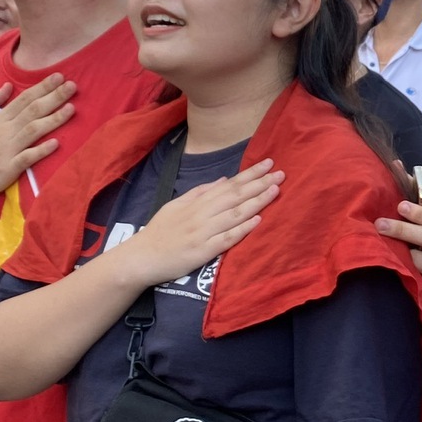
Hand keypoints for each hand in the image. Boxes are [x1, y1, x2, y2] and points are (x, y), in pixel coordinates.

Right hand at [0, 75, 76, 207]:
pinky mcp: (7, 168)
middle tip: (73, 85)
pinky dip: (41, 150)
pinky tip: (56, 143)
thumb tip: (8, 86)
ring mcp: (6, 150)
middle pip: (32, 111)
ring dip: (53, 119)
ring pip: (33, 130)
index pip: (23, 99)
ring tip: (72, 108)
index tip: (59, 76)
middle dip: (53, 97)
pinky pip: (26, 158)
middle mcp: (3, 131)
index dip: (42, 87)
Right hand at [108, 159, 281, 288]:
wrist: (140, 258)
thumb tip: (223, 179)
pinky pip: (226, 239)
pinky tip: (257, 220)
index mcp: (196, 203)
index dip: (250, 174)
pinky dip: (242, 229)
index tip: (268, 163)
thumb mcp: (176, 205)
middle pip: (235, 196)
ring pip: (234, 215)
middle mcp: (201, 215)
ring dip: (256, 202)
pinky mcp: (203, 252)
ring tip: (275, 190)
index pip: (228, 185)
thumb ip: (200, 192)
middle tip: (280, 173)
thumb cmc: (159, 232)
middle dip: (259, 184)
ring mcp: (203, 233)